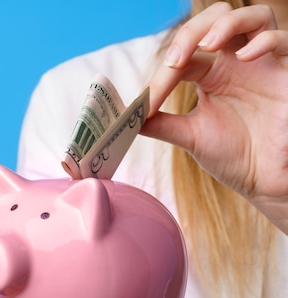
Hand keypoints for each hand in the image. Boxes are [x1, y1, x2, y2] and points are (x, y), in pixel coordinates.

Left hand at [142, 2, 287, 232]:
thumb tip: (127, 117)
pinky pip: (282, 39)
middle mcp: (237, 62)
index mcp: (212, 74)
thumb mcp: (191, 137)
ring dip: (226, 23)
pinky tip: (245, 57)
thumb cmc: (236, 156)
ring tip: (208, 45)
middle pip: (216, 18)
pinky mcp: (286, 72)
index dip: (162, 76)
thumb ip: (161, 124)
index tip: (147, 105)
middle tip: (176, 62)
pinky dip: (263, 41)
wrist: (267, 180)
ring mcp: (263, 63)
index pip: (183, 57)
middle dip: (192, 31)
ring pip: (253, 15)